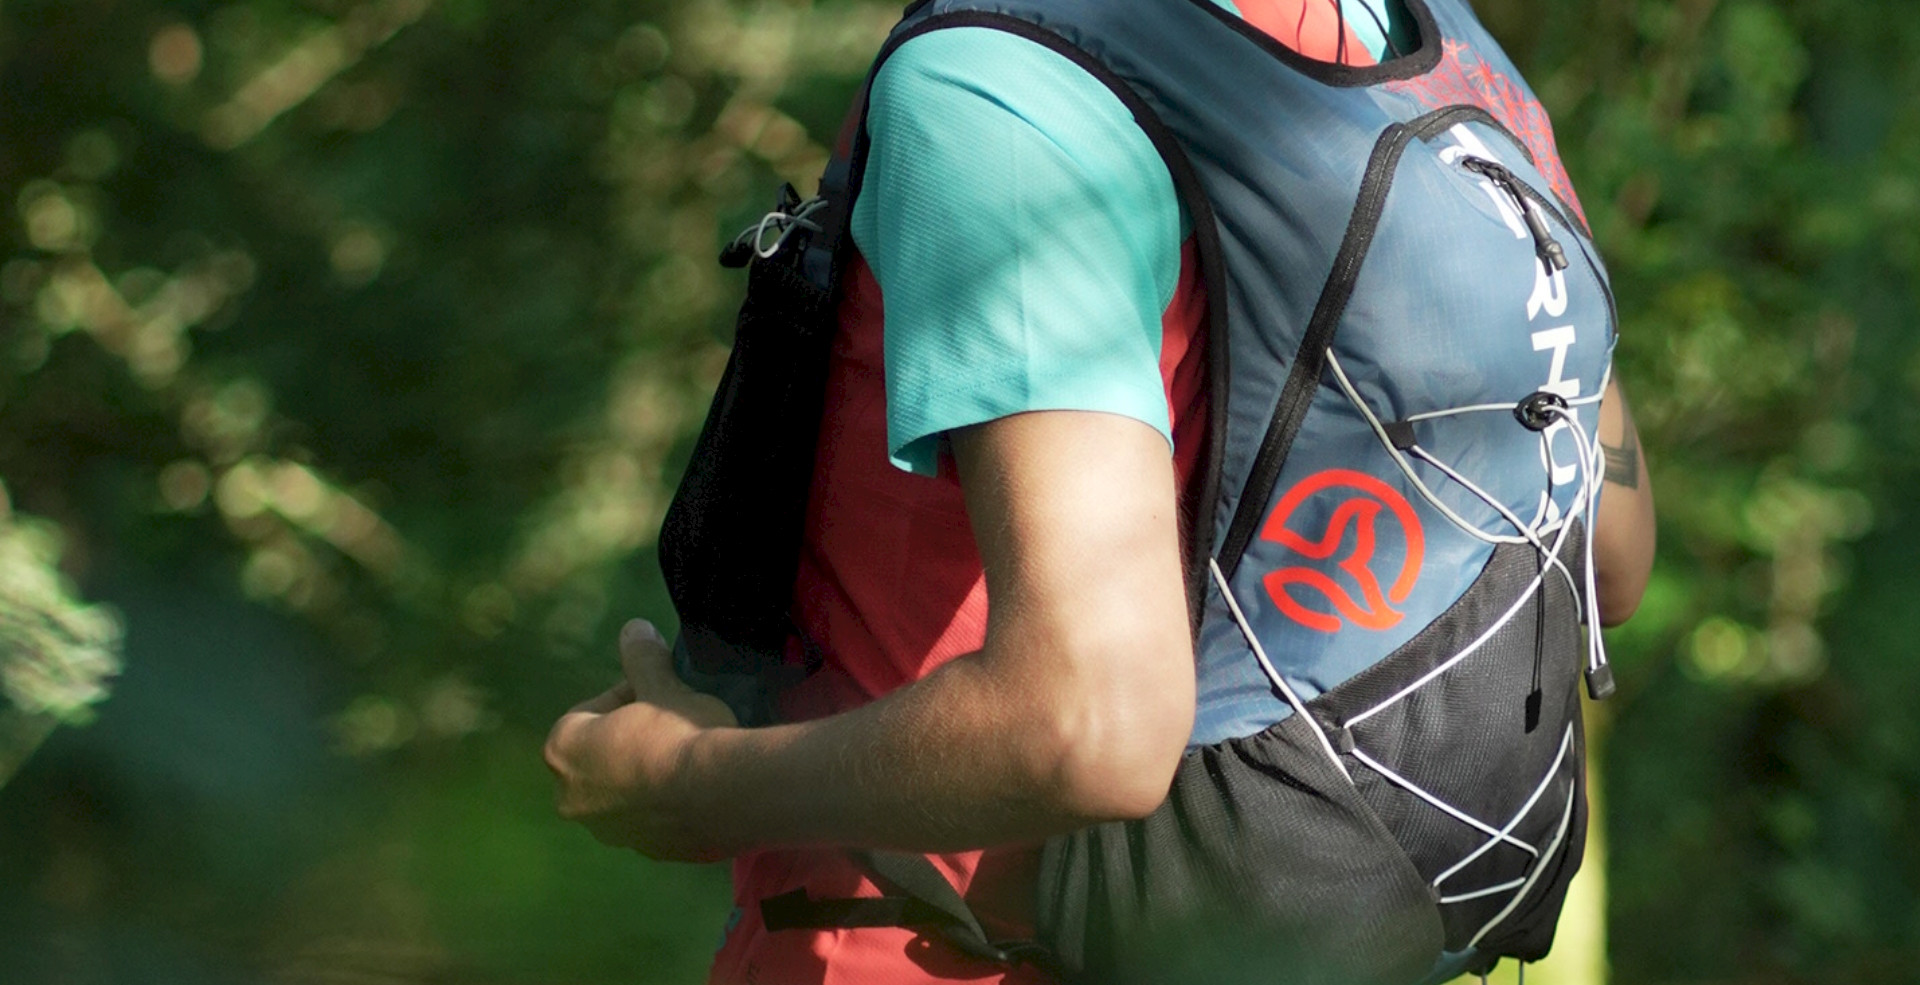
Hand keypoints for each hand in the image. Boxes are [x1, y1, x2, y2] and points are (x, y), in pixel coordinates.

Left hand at [543, 620, 739, 859]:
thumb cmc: (679, 731)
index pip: (593, 710)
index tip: (662, 693)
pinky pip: (655, 818)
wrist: (722, 793)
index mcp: (563, 749)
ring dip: (651, 774)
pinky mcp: (647, 852)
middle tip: (676, 723)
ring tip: (692, 756)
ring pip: (628, 790)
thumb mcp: (662, 684)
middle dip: (635, 739)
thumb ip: (642, 657)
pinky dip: (671, 804)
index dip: (631, 696)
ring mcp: (609, 832)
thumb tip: (633, 627)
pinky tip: (702, 786)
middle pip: (606, 753)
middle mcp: (572, 797)